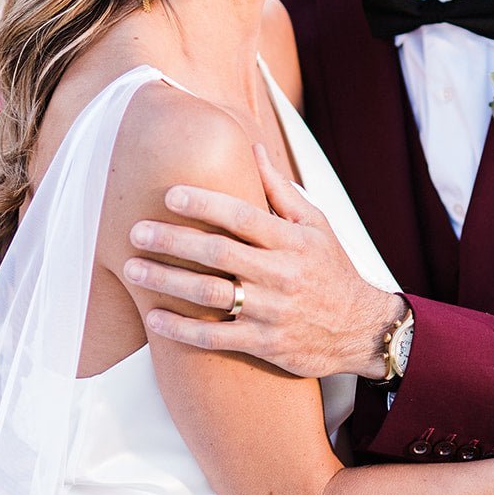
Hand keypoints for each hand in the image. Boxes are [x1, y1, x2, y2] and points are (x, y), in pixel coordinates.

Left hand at [123, 143, 404, 378]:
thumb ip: (280, 190)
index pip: (242, 217)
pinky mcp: (265, 343)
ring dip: (167, 282)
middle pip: (218, 254)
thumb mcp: (316, 225)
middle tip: (137, 231)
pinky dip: (182, 329)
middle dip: (173, 241)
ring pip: (211, 295)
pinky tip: (154, 318)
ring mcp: (271, 311)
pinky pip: (216, 337)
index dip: (204, 203)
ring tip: (132, 270)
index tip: (170, 195)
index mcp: (291, 241)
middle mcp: (281, 275)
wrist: (360, 329)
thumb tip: (253, 151)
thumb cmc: (331, 270)